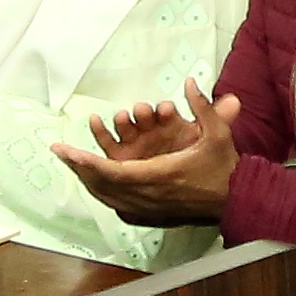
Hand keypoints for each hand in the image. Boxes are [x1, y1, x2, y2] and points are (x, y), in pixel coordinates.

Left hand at [54, 84, 239, 223]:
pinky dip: (101, 192)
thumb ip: (203, 107)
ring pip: (107, 196)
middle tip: (60, 152)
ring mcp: (148, 207)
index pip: (113, 170)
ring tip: (71, 163)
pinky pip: (117, 205)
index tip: (64, 150)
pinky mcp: (150, 213)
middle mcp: (148, 195)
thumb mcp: (217, 134)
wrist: (236, 201)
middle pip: (102, 184)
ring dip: (87, 179)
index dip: (85, 161)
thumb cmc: (224, 168)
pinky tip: (93, 182)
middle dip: (78, 167)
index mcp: (160, 175)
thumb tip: (189, 81)